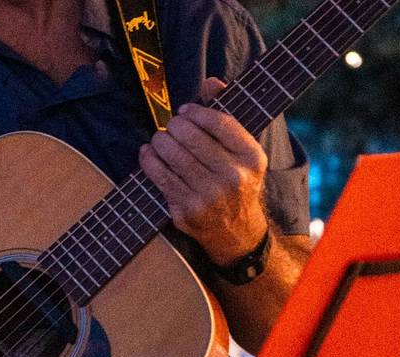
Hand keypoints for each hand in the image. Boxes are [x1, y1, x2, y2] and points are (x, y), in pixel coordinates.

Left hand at [138, 77, 268, 264]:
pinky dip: (149, 160)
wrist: (236, 230)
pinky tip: (148, 152)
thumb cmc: (235, 181)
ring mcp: (209, 195)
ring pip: (172, 155)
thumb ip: (226, 115)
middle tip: (171, 126)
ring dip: (159, 141)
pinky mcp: (187, 208)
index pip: (220, 122)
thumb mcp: (242, 151)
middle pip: (191, 137)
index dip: (197, 112)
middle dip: (174, 126)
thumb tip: (210, 82)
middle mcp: (233, 176)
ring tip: (160, 139)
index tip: (185, 110)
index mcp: (251, 157)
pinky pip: (160, 176)